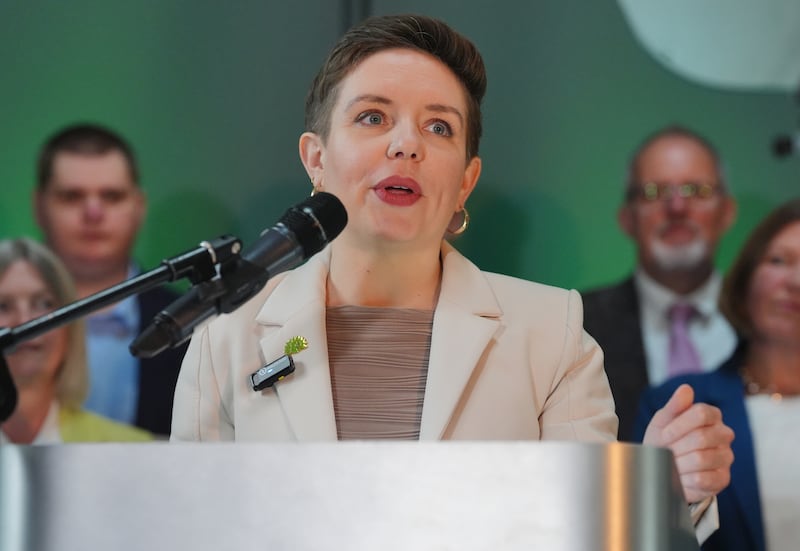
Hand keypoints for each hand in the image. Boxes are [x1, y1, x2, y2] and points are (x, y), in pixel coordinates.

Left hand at [643, 384, 733, 503]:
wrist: (662, 468)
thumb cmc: (664, 440)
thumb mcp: (663, 421)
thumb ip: (675, 405)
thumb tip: (686, 389)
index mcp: (711, 415)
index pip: (702, 413)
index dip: (678, 426)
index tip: (663, 435)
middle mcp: (724, 434)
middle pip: (701, 437)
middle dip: (675, 446)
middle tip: (664, 451)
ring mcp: (726, 457)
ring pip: (702, 458)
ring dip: (678, 463)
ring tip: (670, 464)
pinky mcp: (723, 478)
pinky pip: (704, 478)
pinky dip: (685, 478)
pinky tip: (679, 476)